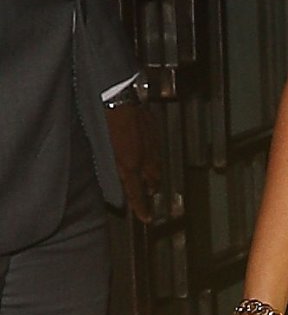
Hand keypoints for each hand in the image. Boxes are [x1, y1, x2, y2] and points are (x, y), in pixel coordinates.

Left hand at [104, 102, 160, 221]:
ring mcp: (151, 142)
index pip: (137, 191)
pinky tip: (153, 156)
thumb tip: (117, 177)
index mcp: (129, 163)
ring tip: (155, 181)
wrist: (119, 96)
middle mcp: (144, 156)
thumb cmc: (105, 121)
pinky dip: (156, 157)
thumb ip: (112, 167)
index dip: (142, 207)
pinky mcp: (153, 129)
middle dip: (151, 189)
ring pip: (157, 164)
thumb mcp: (103, 149)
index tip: (147, 218)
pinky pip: (157, 148)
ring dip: (155, 174)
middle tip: (151, 196)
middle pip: (151, 178)